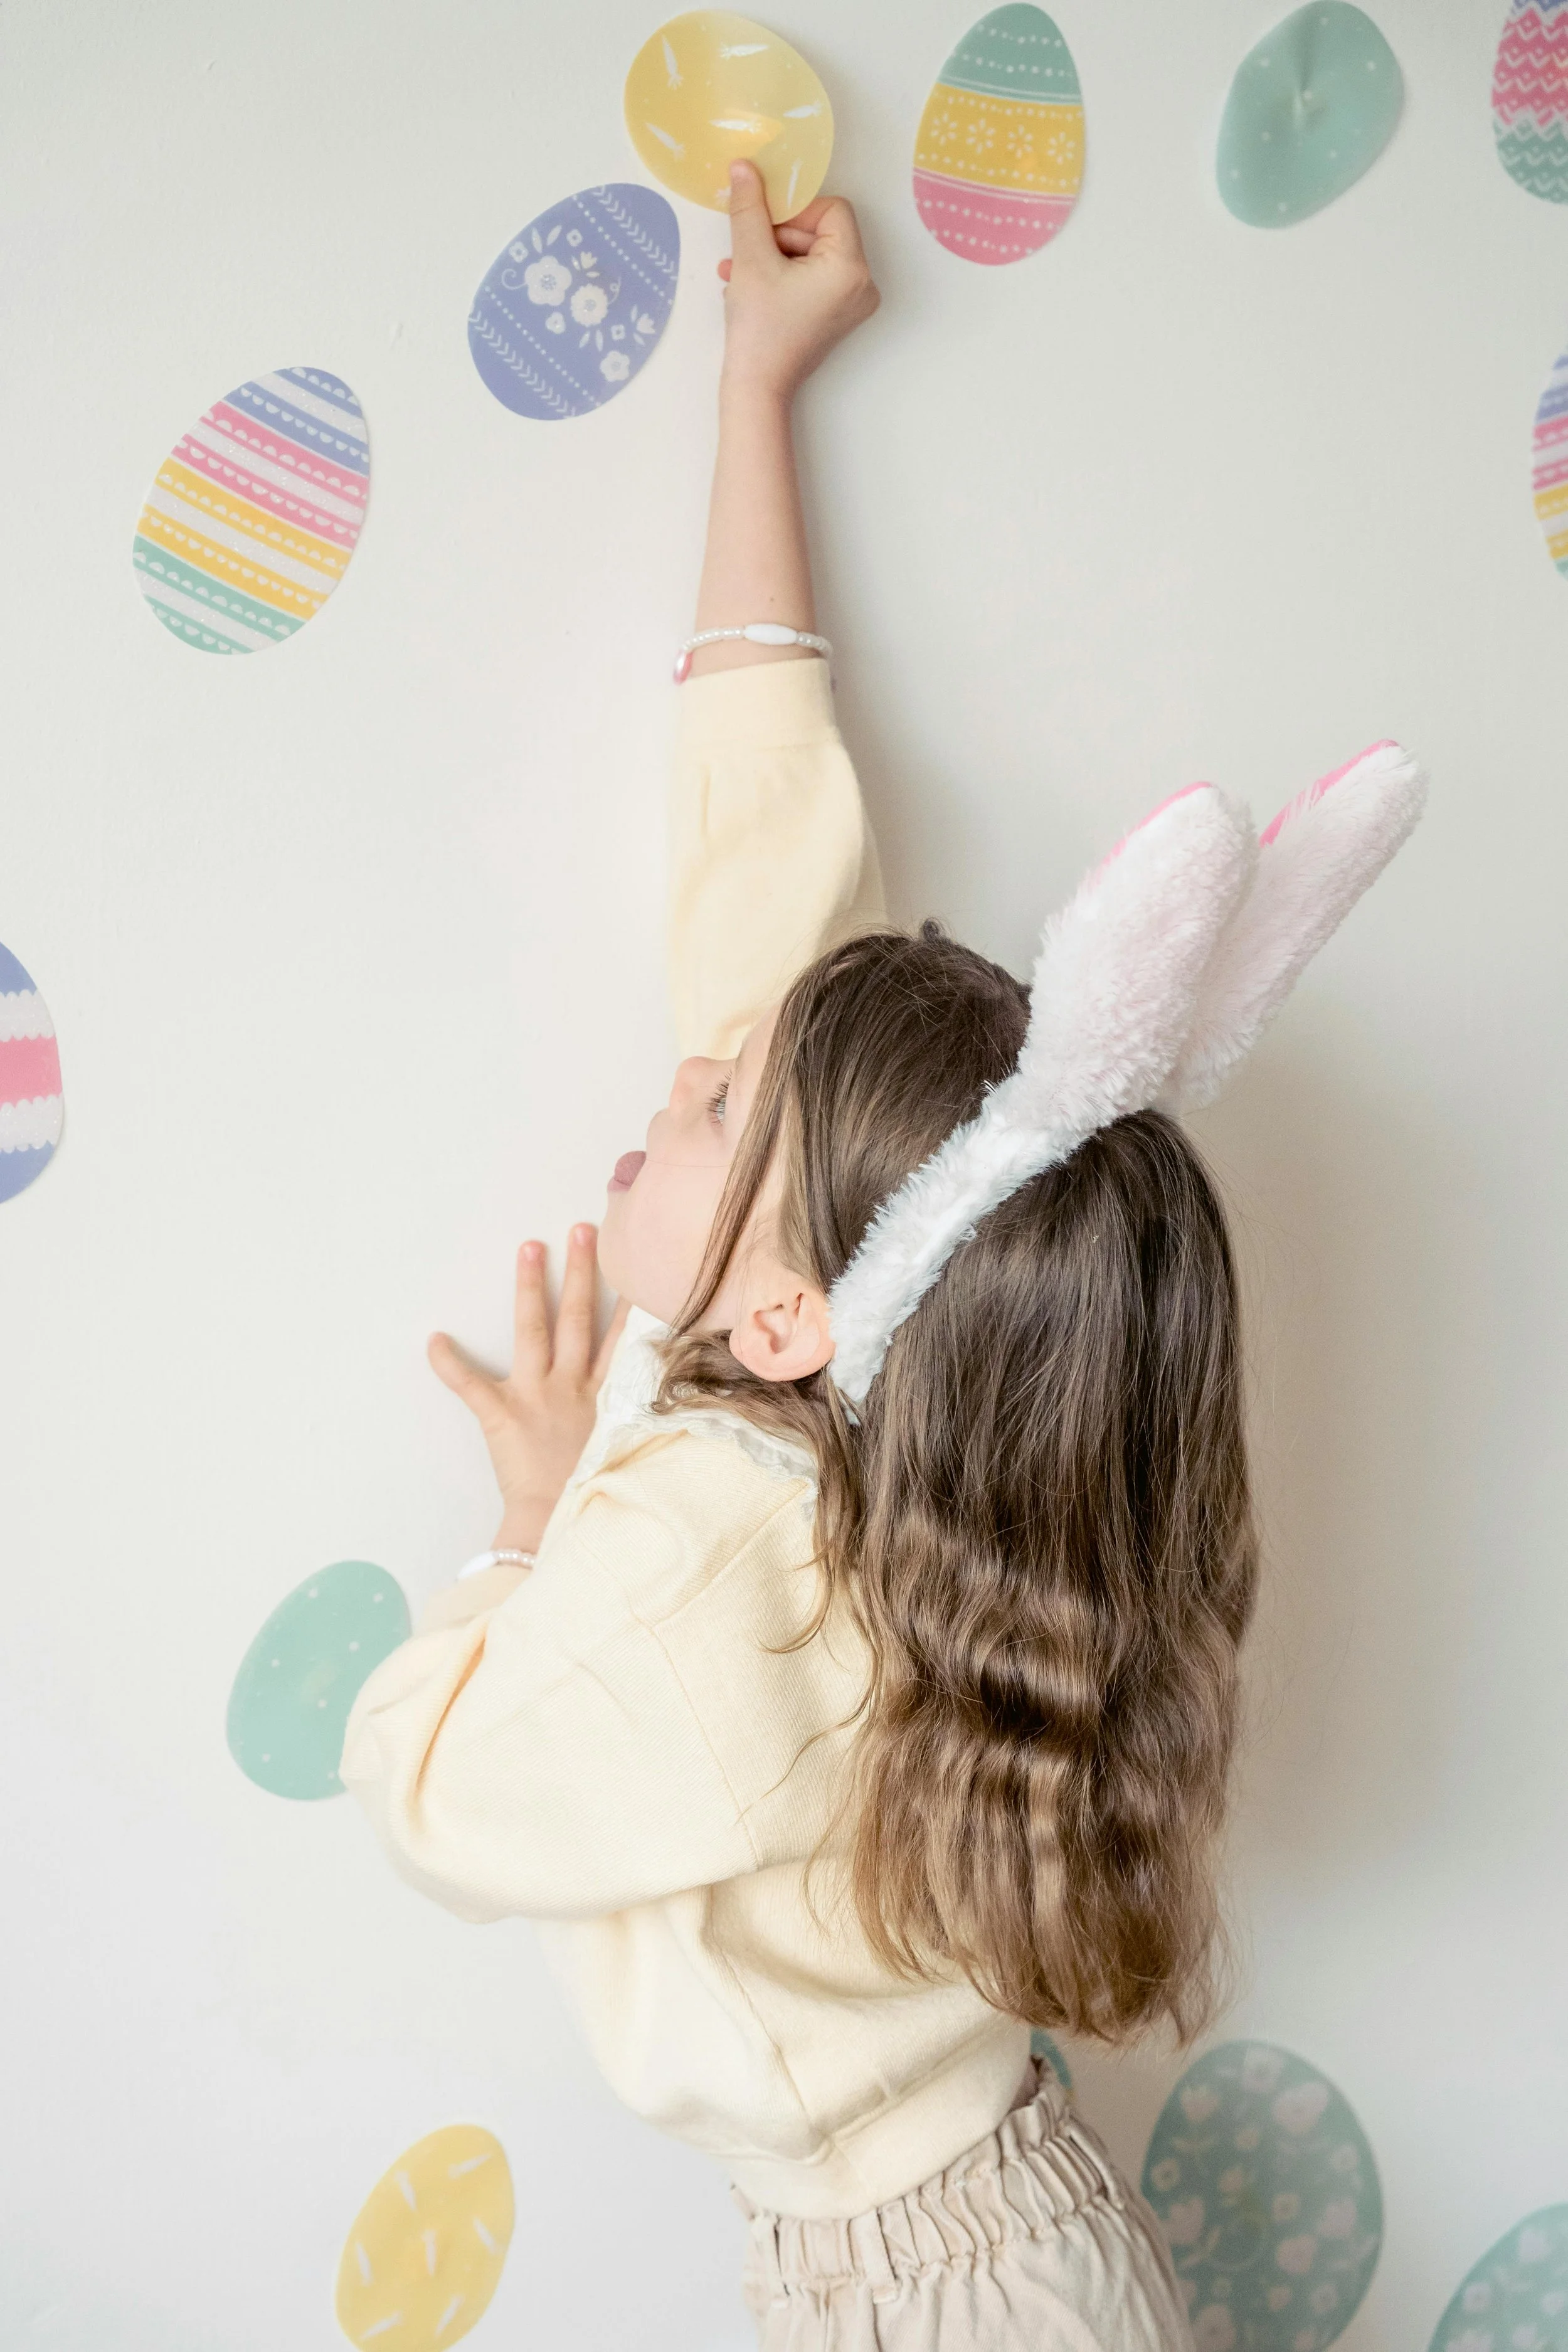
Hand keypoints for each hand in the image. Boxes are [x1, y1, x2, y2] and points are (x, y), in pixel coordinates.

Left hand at [429, 1225, 628, 1553]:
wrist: (559, 1527)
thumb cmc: (594, 1496)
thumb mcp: (630, 1453)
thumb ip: (643, 1424)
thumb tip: (686, 1418)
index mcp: (606, 1397)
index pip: (623, 1339)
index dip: (630, 1301)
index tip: (638, 1265)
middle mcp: (573, 1387)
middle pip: (578, 1319)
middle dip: (582, 1272)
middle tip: (583, 1229)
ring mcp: (536, 1396)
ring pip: (534, 1332)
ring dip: (531, 1288)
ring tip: (531, 1247)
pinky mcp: (501, 1416)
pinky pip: (470, 1385)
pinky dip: (449, 1363)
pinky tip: (433, 1338)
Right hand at [717, 159, 879, 401]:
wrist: (757, 389)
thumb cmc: (759, 330)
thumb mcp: (750, 258)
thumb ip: (749, 207)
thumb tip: (745, 167)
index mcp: (851, 268)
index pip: (832, 210)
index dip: (796, 211)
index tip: (765, 225)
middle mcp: (861, 285)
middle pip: (823, 232)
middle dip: (780, 235)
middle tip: (747, 249)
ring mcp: (851, 303)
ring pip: (813, 254)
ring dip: (773, 254)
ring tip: (738, 270)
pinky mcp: (837, 315)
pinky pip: (813, 277)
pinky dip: (783, 273)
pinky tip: (749, 282)